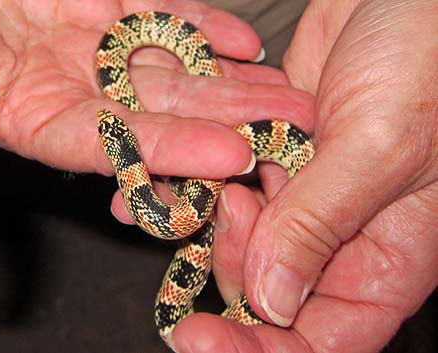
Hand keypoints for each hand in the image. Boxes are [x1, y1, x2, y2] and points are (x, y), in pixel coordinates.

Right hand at [0, 0, 313, 220]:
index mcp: (34, 115)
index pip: (113, 144)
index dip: (171, 152)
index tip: (230, 156)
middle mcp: (77, 89)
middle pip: (161, 114)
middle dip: (226, 123)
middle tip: (286, 130)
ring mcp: (98, 47)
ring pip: (174, 69)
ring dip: (231, 82)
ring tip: (284, 94)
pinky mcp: (110, 4)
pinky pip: (163, 20)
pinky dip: (202, 29)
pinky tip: (244, 42)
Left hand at [172, 0, 437, 351]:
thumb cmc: (429, 58)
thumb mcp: (382, 144)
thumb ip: (322, 224)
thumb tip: (273, 301)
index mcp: (386, 254)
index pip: (323, 337)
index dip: (262, 351)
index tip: (200, 339)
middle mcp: (341, 233)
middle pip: (270, 289)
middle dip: (234, 263)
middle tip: (232, 208)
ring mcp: (303, 193)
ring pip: (242, 238)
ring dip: (209, 221)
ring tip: (196, 189)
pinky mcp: (274, 154)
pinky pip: (229, 184)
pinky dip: (199, 183)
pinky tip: (167, 177)